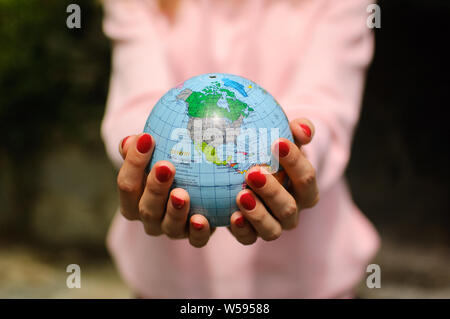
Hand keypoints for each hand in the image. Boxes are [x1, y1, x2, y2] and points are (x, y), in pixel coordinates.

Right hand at [117, 133, 213, 247]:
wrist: (198, 185)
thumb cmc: (169, 165)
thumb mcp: (154, 154)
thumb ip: (140, 147)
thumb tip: (131, 140)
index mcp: (133, 201)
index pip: (127, 184)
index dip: (134, 163)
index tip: (147, 139)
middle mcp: (149, 219)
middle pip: (146, 209)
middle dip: (155, 188)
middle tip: (166, 166)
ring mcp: (171, 230)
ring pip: (169, 226)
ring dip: (175, 210)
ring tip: (181, 194)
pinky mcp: (194, 236)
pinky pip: (196, 240)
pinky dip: (198, 232)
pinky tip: (201, 219)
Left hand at [228, 118, 318, 244]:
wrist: (251, 175)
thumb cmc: (273, 154)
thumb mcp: (287, 140)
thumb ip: (298, 131)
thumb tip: (301, 127)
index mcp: (305, 191)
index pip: (306, 178)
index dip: (295, 162)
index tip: (278, 142)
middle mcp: (292, 213)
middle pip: (288, 208)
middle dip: (272, 192)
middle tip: (253, 172)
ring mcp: (272, 227)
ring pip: (271, 230)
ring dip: (257, 215)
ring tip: (241, 196)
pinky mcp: (250, 234)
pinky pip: (247, 238)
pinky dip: (241, 230)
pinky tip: (231, 216)